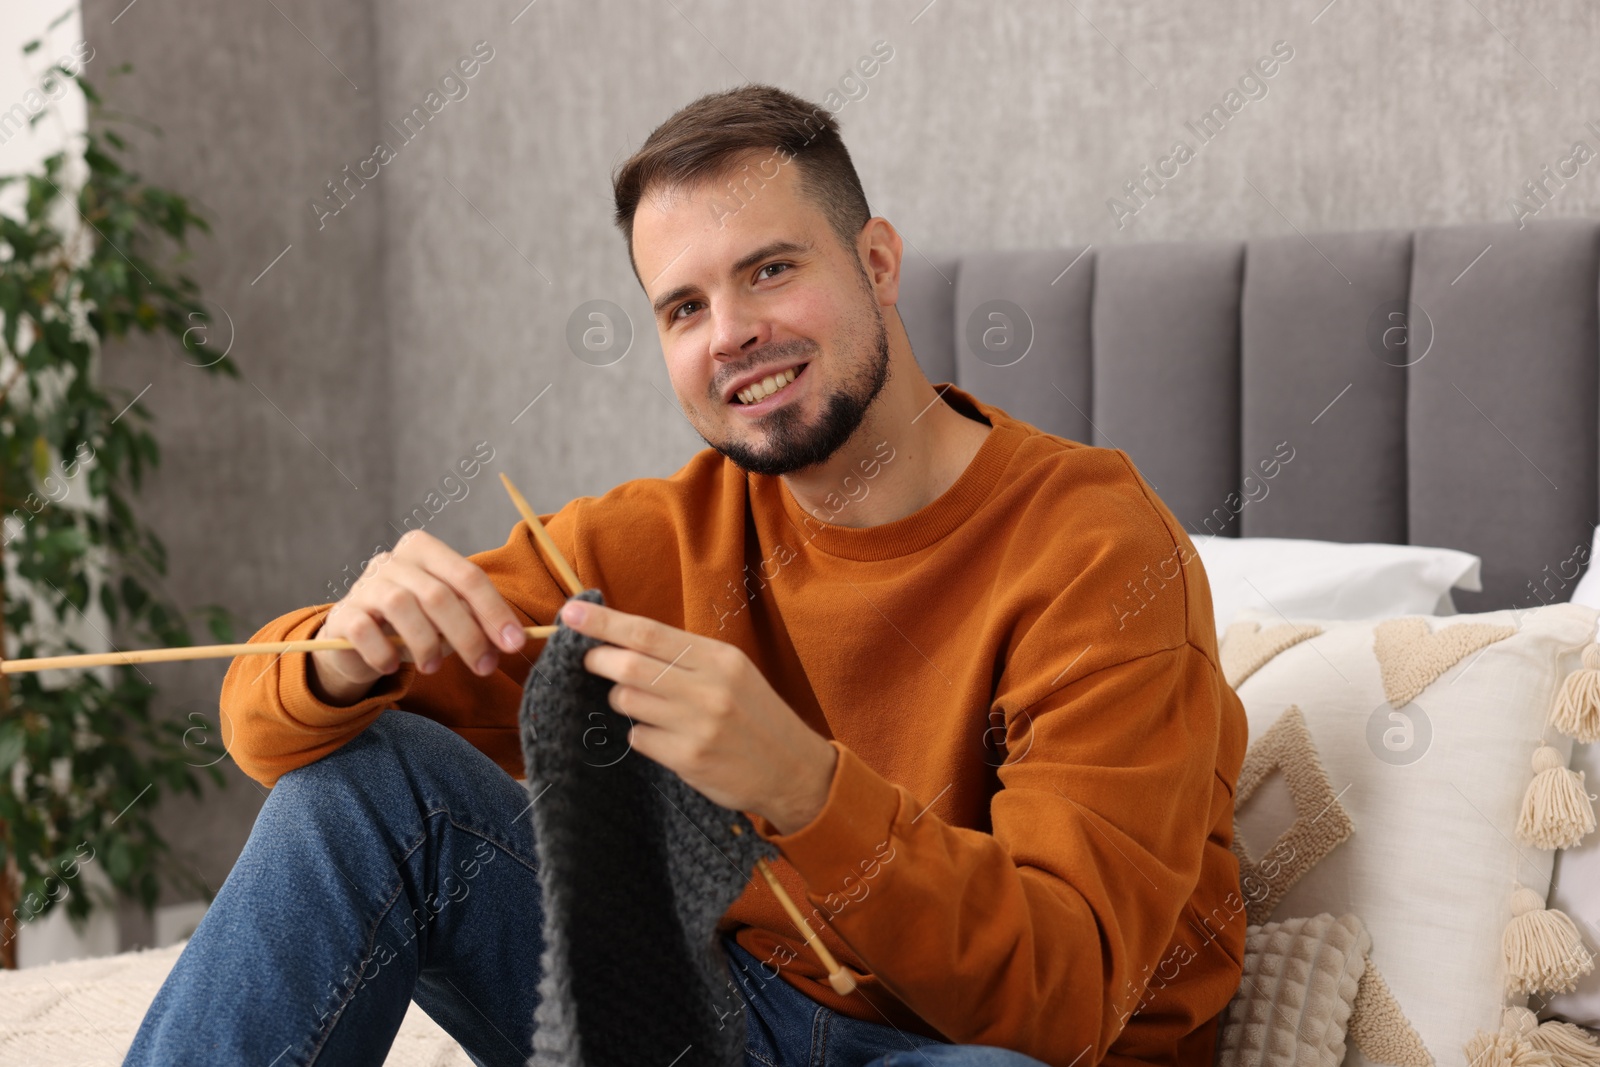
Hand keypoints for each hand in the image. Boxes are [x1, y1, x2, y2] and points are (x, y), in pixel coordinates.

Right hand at [310, 529, 527, 703]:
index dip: (494, 610)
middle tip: (485, 666)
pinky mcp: (343, 613)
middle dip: (467, 635)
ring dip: (426, 644)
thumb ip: (473, 620)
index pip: (468, 576)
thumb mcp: (447, 618)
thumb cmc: (414, 623)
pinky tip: (391, 666)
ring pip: (402, 607)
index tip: (515, 642)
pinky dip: (384, 652)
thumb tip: (510, 640)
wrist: (358, 640)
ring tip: (434, 668)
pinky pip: (365, 631)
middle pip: (438, 594)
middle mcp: (394, 560)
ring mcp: (365, 584)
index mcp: (426, 550)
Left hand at [559, 598, 837, 833]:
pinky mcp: (688, 759)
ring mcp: (698, 725)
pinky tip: (662, 736)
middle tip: (589, 660)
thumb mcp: (732, 671)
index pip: (648, 633)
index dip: (604, 623)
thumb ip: (684, 656)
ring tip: (639, 702)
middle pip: (630, 665)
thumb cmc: (754, 714)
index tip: (570, 615)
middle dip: (598, 659)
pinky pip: (639, 738)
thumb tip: (624, 638)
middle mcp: (709, 688)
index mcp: (718, 658)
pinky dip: (640, 733)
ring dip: (620, 699)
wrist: (792, 769)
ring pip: (627, 701)